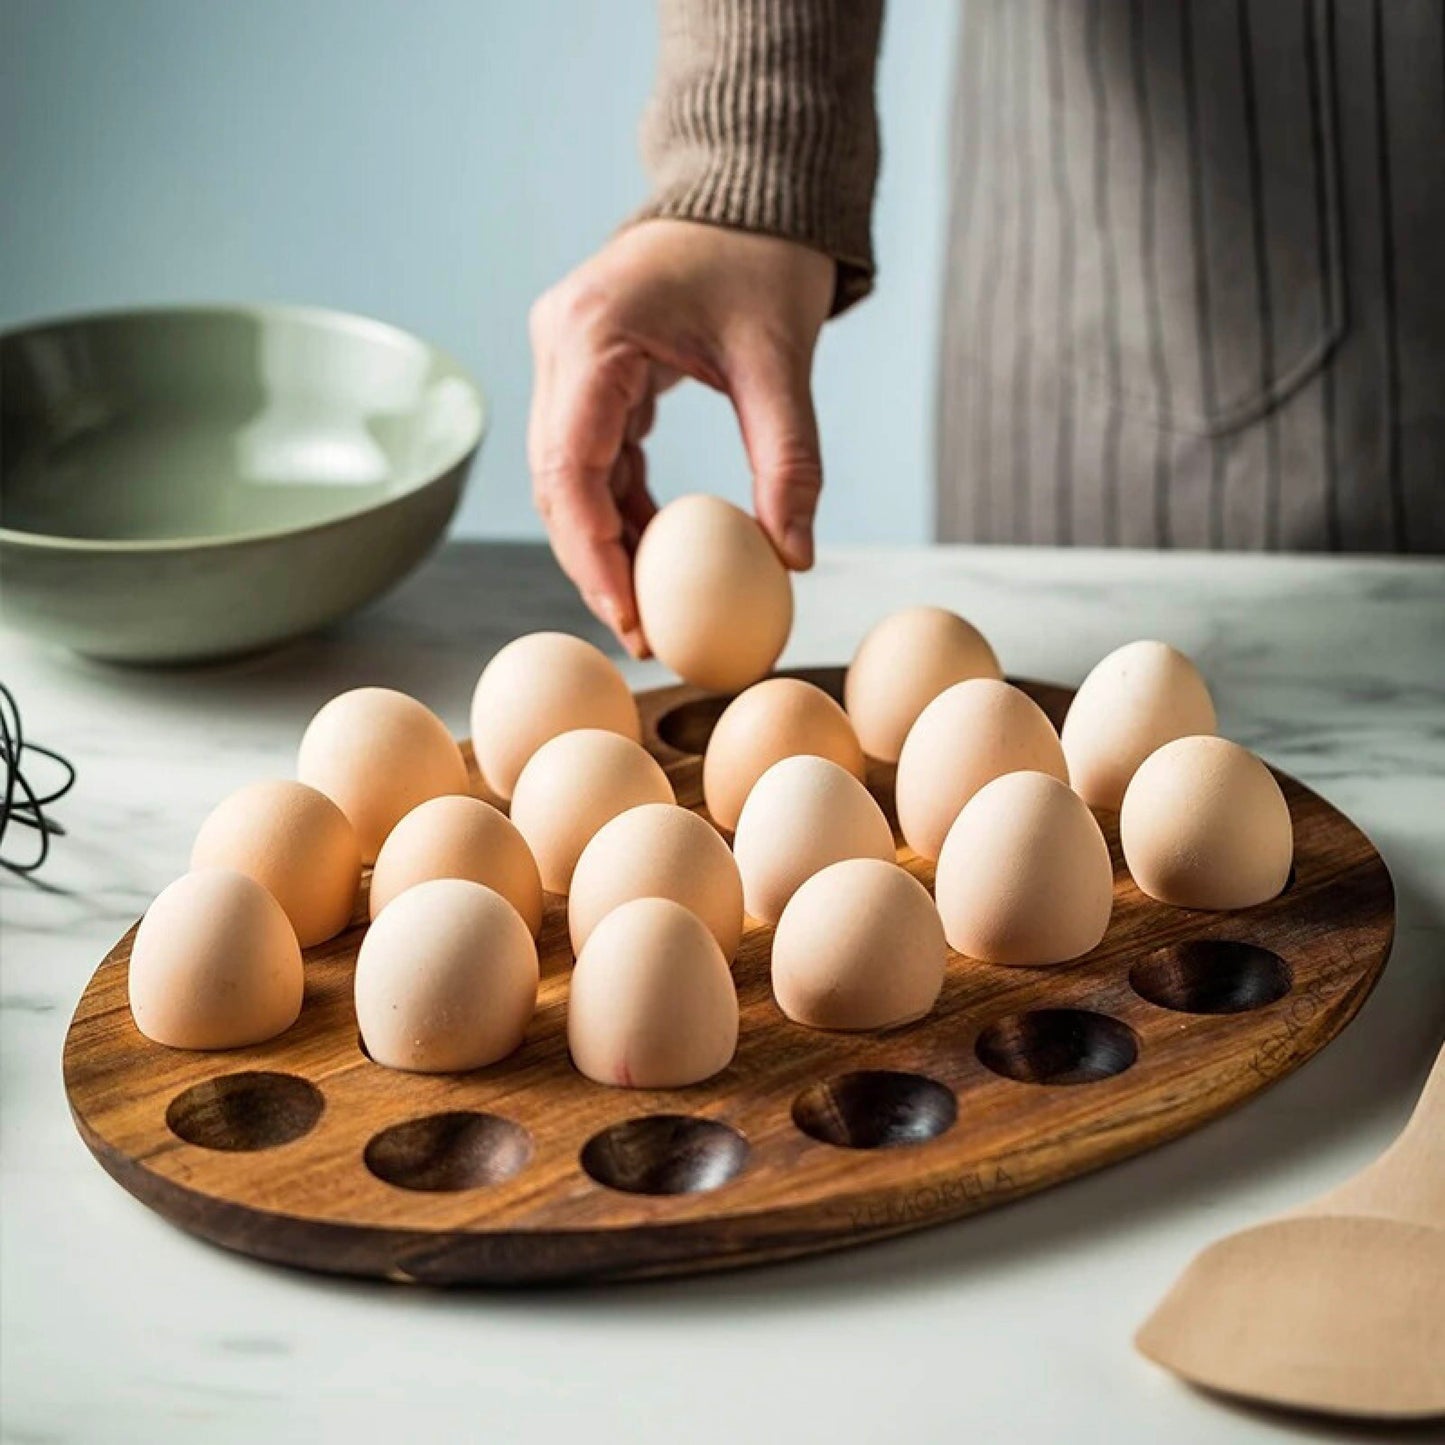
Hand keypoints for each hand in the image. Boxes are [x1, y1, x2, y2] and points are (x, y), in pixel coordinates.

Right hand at [528, 218, 835, 655]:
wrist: (752, 190)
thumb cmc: (766, 259)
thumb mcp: (782, 361)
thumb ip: (790, 461)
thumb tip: (797, 560)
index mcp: (592, 332)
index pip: (569, 466)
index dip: (592, 554)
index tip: (630, 616)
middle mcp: (559, 342)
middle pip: (554, 481)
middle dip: (593, 564)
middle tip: (640, 633)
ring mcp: (566, 355)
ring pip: (566, 475)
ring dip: (604, 542)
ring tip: (650, 608)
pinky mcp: (587, 369)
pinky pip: (591, 455)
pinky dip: (619, 507)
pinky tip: (655, 552)